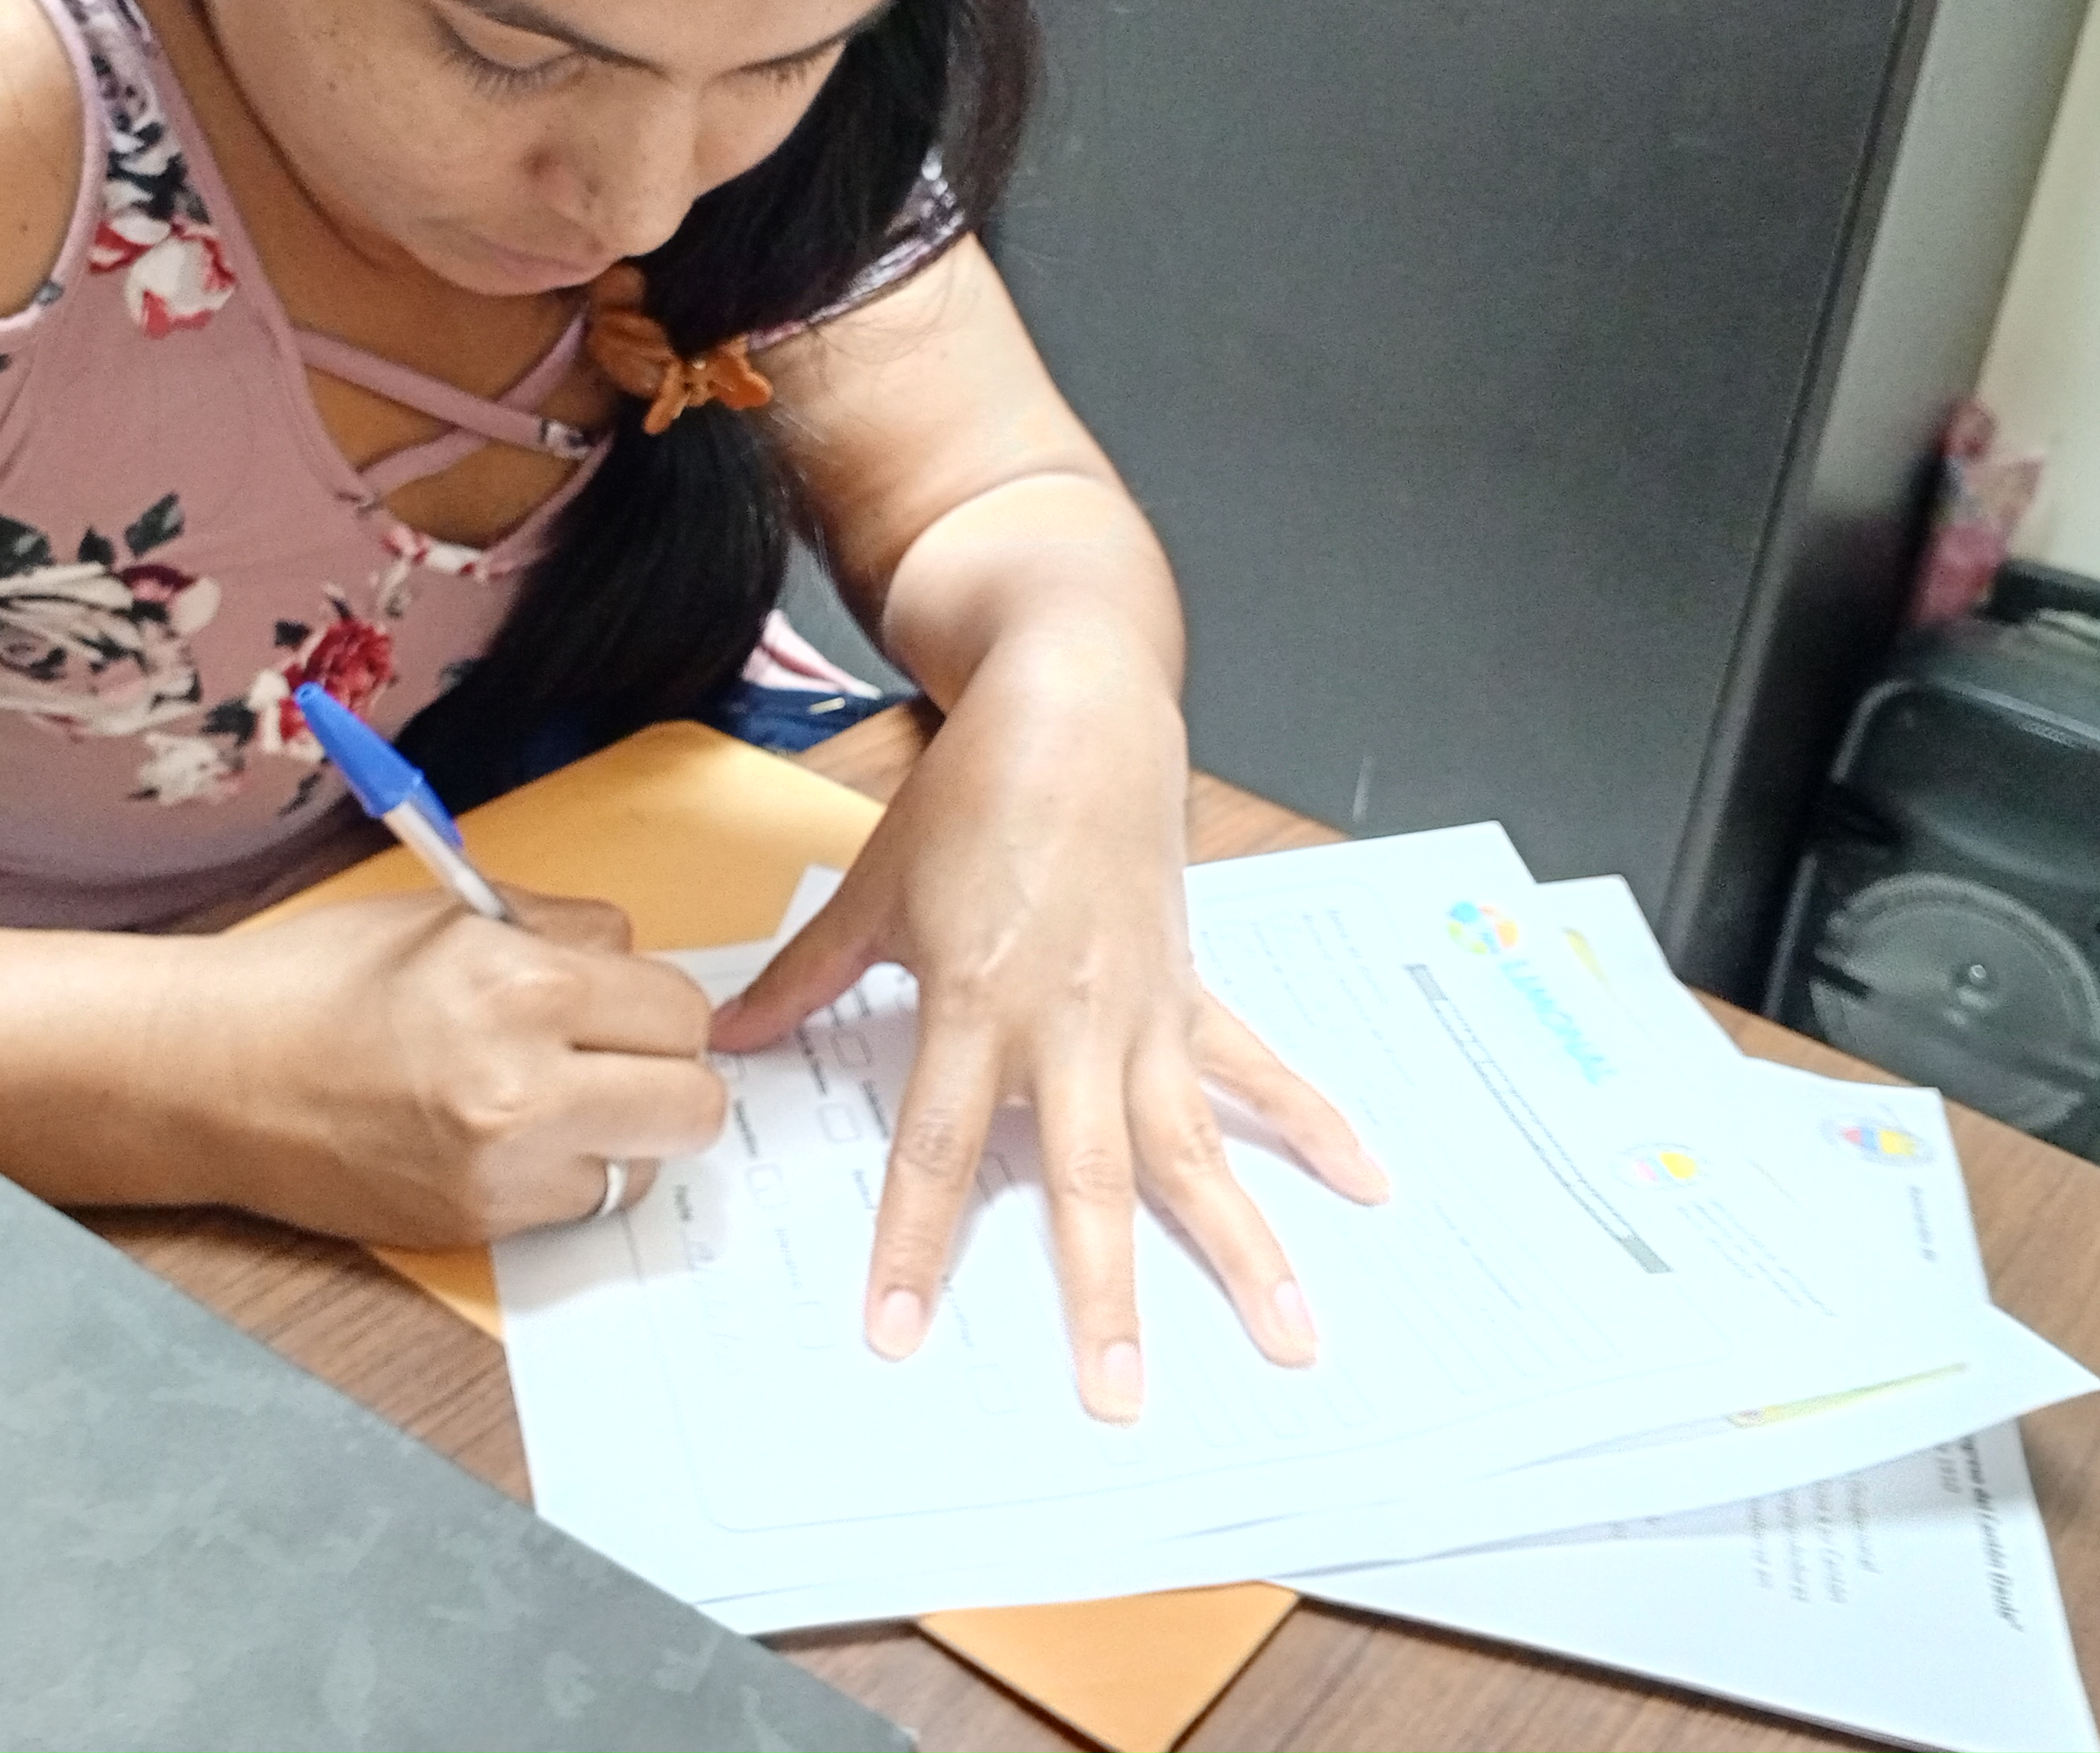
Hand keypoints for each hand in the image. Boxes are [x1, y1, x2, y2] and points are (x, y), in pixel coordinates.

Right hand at [150, 886, 725, 1246]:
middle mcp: (523, 1086)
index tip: (624, 1002)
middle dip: (667, 1072)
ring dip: (624, 1132)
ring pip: (647, 1163)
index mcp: (521, 985)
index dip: (658, 1002)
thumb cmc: (321, 978)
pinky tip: (514, 1138)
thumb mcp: (454, 914)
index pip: (681, 1008)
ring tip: (559, 1099)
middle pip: (693, 1101)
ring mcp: (502, 1169)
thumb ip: (565, 933)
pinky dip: (568, 1172)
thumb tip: (637, 963)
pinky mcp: (477, 1226)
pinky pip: (581, 1203)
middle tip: (616, 1055)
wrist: (212, 1073)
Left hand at [708, 651, 1387, 1421]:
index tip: (901, 1335)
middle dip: (1105, 1292)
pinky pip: (1257, 1067)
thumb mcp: (874, 886)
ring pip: (1191, 1146)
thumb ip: (809, 977)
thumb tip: (733, 1041)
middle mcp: (1070, 1023)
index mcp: (978, 1001)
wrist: (1074, 706)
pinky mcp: (1191, 989)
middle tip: (1123, 1393)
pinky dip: (1314, 1121)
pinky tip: (1366, 1180)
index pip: (940, 1147)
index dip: (917, 1244)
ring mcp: (1143, 1012)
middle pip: (1087, 1176)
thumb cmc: (972, 794)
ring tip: (1289, 1333)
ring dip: (1242, 1241)